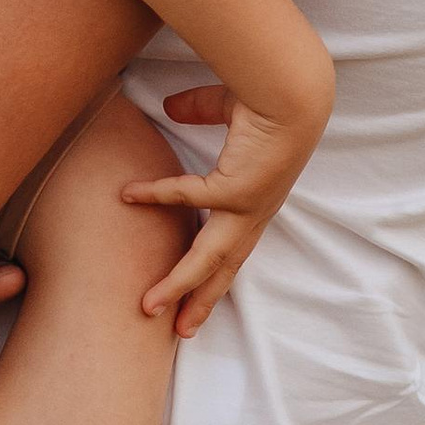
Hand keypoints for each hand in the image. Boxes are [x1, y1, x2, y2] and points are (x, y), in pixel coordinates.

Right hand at [119, 86, 311, 338]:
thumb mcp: (226, 109)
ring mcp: (246, 207)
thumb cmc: (270, 100)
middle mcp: (254, 212)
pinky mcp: (236, 192)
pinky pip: (187, 197)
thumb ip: (199, 109)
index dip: (210, 267)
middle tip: (181, 330)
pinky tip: (130, 194)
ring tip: (149, 307)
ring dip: (179, 285)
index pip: (231, 245)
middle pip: (224, 268)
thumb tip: (169, 107)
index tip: (187, 277)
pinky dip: (157, 195)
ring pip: (208, 258)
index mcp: (256, 201)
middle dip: (201, 300)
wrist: (294, 95)